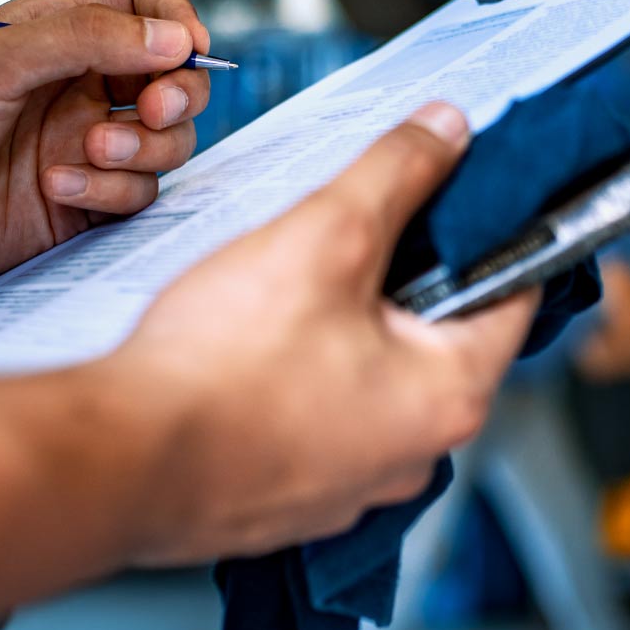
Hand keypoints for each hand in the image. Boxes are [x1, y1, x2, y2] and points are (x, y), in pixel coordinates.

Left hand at [0, 0, 212, 314]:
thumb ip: (84, 39)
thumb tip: (173, 37)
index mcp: (54, 33)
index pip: (142, 1)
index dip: (175, 18)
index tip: (186, 49)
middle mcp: (77, 86)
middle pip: (174, 75)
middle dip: (179, 92)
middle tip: (155, 109)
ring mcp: (83, 146)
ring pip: (167, 140)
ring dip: (144, 147)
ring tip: (88, 154)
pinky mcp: (83, 204)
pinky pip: (138, 195)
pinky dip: (112, 191)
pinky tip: (54, 189)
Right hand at [71, 102, 537, 564]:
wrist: (115, 462)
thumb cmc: (220, 365)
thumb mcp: (323, 235)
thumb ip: (397, 174)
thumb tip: (448, 130)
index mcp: (449, 397)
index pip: (514, 293)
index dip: (494, 227)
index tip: (467, 186)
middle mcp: (416, 455)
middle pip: (439, 333)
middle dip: (402, 273)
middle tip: (352, 225)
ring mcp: (352, 485)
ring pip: (372, 376)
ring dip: (343, 327)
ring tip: (289, 285)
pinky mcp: (293, 498)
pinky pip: (318, 419)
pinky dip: (298, 379)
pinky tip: (252, 345)